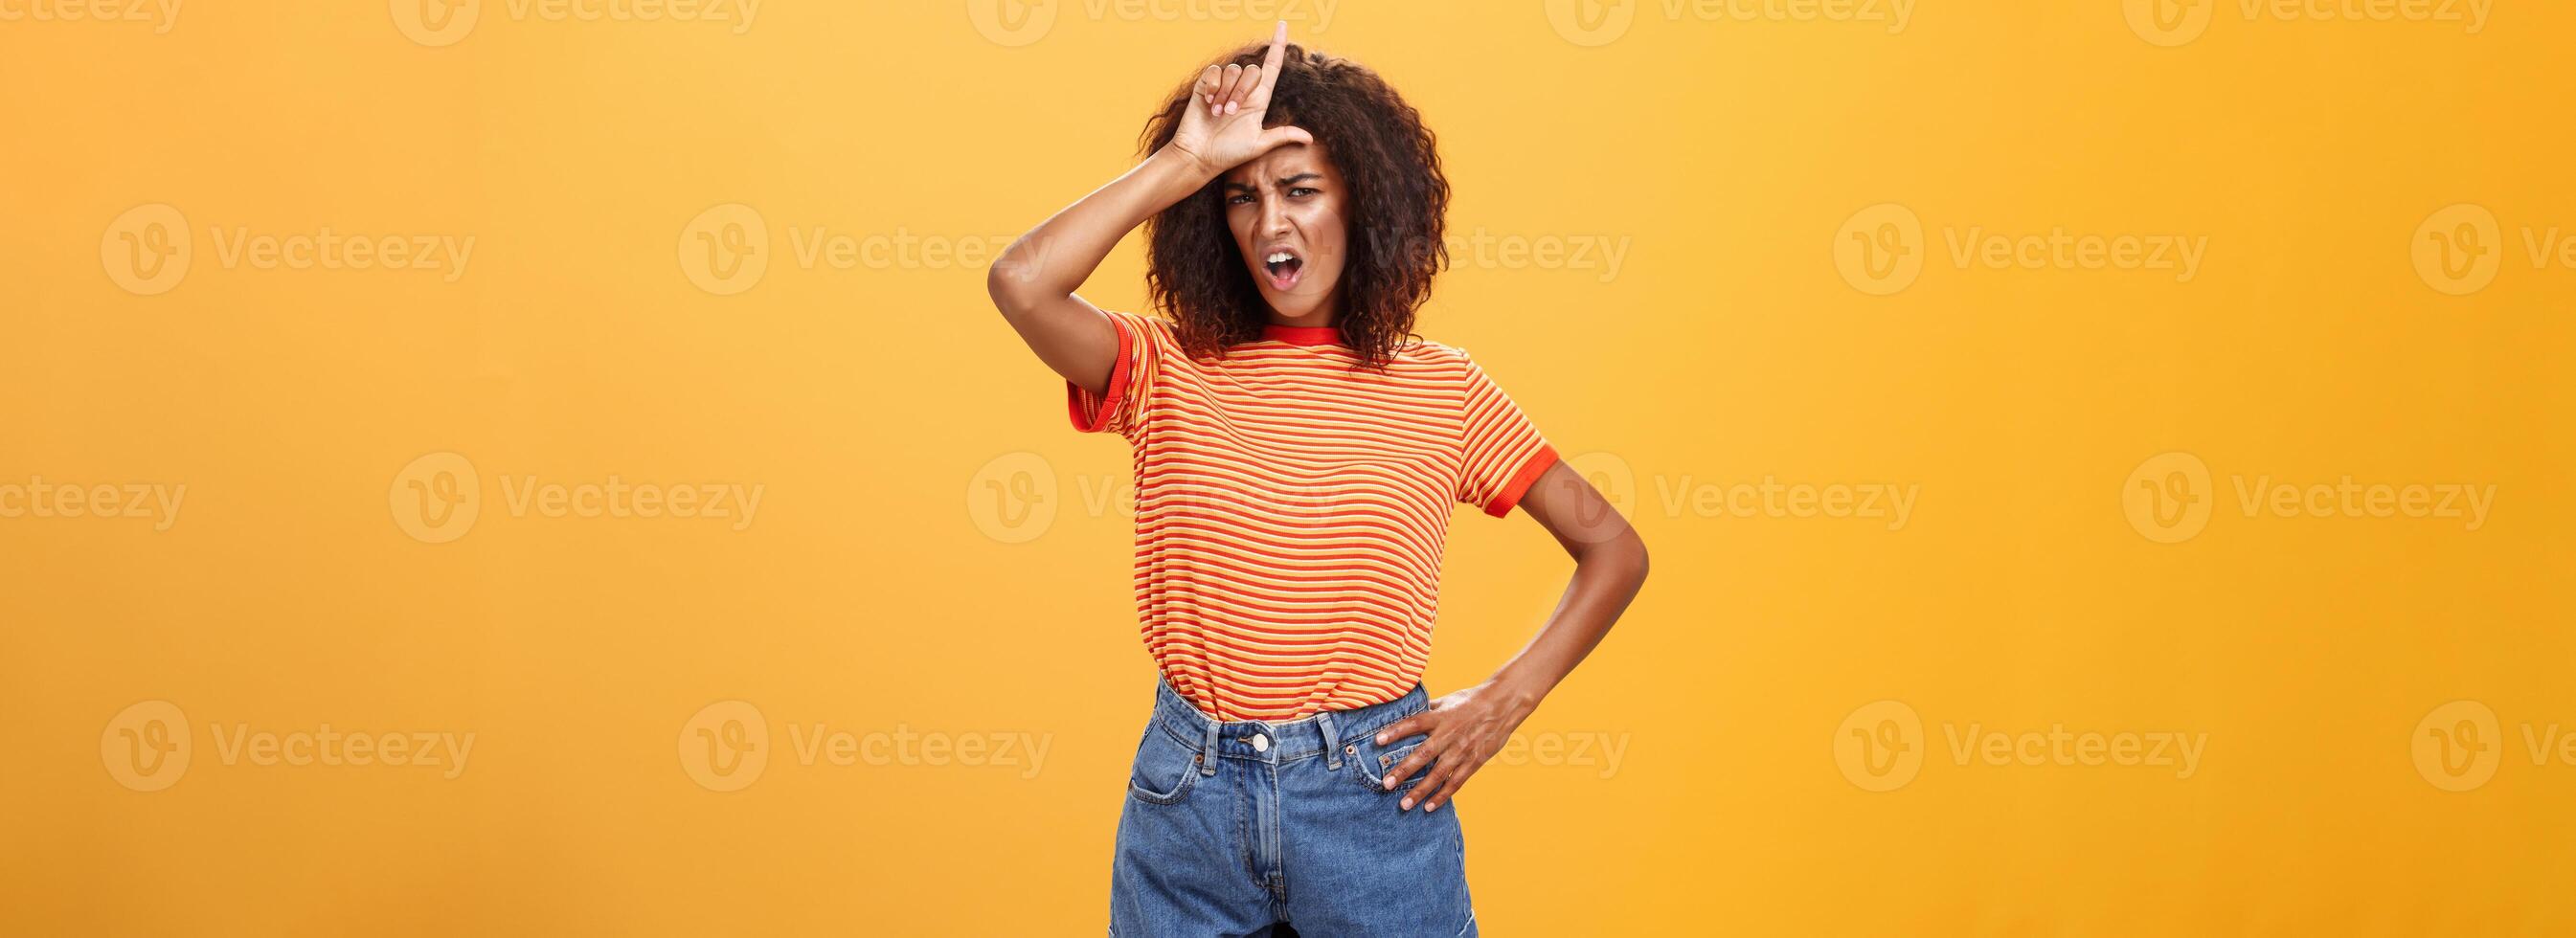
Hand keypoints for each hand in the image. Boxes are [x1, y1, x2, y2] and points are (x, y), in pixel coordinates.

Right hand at [1164, 21, 1314, 177]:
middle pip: (1253, 71)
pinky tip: (1208, 103)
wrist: (1199, 156)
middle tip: (1231, 113)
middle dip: (1242, 91)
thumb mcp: (1259, 144)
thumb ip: (1282, 135)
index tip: (1282, 24)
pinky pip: (1215, 71)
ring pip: (1234, 70)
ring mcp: (1224, 87)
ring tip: (1218, 113)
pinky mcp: (1206, 85)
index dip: (1278, 46)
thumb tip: (1310, 139)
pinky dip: (1213, 87)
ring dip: (1226, 93)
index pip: (1272, 67)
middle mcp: (1243, 90)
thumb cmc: (1228, 153)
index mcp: (1259, 100)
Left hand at [1372, 680, 1540, 812]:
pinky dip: (1443, 795)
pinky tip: (1430, 806)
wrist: (1502, 705)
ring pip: (1438, 774)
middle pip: (1423, 754)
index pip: (1413, 723)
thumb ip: (1428, 709)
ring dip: (1420, 791)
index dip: (1395, 731)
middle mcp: (1449, 735)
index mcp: (1440, 717)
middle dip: (1404, 771)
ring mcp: (1461, 750)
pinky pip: (1456, 782)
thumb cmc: (1471, 700)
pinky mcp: (1473, 762)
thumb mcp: (1447, 700)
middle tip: (1386, 784)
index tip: (1377, 740)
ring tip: (1404, 804)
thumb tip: (1406, 710)